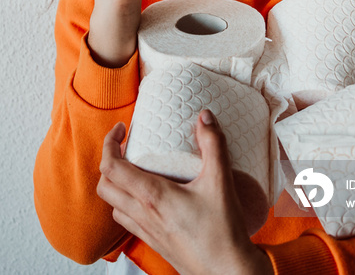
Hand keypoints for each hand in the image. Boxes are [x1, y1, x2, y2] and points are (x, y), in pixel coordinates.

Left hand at [97, 111, 273, 274]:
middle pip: (105, 186)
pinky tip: (146, 198)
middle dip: (108, 161)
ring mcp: (146, 231)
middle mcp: (143, 215)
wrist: (227, 272)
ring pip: (113, 205)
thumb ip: (213, 144)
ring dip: (116, 184)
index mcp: (152, 196)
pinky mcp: (154, 243)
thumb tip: (205, 117)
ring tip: (134, 169)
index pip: (111, 167)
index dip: (109, 143)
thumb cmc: (222, 231)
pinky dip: (126, 204)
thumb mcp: (220, 181)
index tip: (121, 130)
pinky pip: (127, 221)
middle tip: (125, 146)